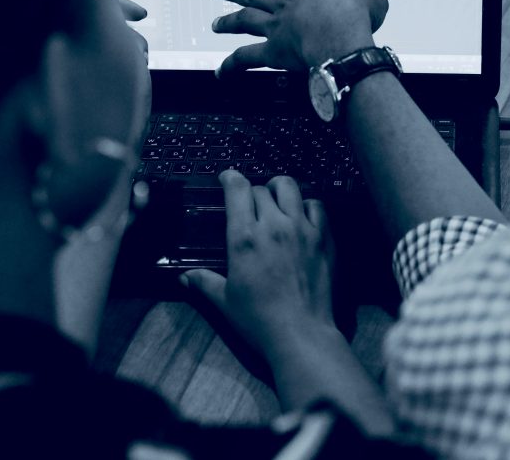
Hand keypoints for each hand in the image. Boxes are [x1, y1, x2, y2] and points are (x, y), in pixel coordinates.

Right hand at [181, 171, 334, 351]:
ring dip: (280, 188)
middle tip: (251, 201)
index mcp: (245, 238)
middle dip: (253, 190)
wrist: (301, 333)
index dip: (231, 178)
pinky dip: (308, 203)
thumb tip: (185, 277)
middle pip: (262, 188)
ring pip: (291, 187)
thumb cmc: (261, 320)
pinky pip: (317, 205)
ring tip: (277, 197)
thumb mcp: (225, 301)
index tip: (228, 177)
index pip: (238, 189)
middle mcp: (274, 226)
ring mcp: (302, 229)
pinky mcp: (324, 238)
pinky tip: (303, 213)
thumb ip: (205, 283)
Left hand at [209, 0, 387, 75]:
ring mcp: (277, 28)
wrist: (341, 33)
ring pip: (245, 21)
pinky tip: (220, 72)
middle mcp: (285, 5)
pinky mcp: (274, 52)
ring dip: (228, 21)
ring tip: (215, 24)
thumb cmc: (356, 15)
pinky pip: (246, 59)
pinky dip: (231, 66)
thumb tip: (373, 4)